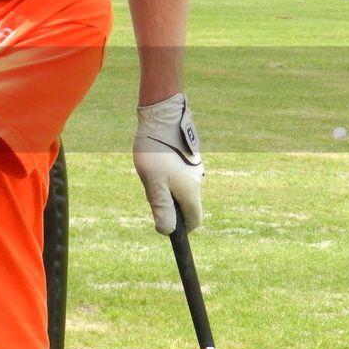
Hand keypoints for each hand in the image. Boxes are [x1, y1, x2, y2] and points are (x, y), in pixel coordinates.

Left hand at [133, 93, 203, 234]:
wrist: (162, 116)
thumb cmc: (156, 151)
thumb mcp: (154, 183)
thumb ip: (161, 208)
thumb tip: (167, 231)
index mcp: (191, 191)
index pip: (194, 221)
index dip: (182, 229)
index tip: (166, 226)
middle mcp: (198, 181)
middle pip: (186, 205)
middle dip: (170, 207)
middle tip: (151, 192)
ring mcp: (194, 168)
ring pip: (181, 190)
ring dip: (167, 190)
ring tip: (151, 174)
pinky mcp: (188, 158)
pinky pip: (179, 176)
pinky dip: (168, 176)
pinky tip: (155, 163)